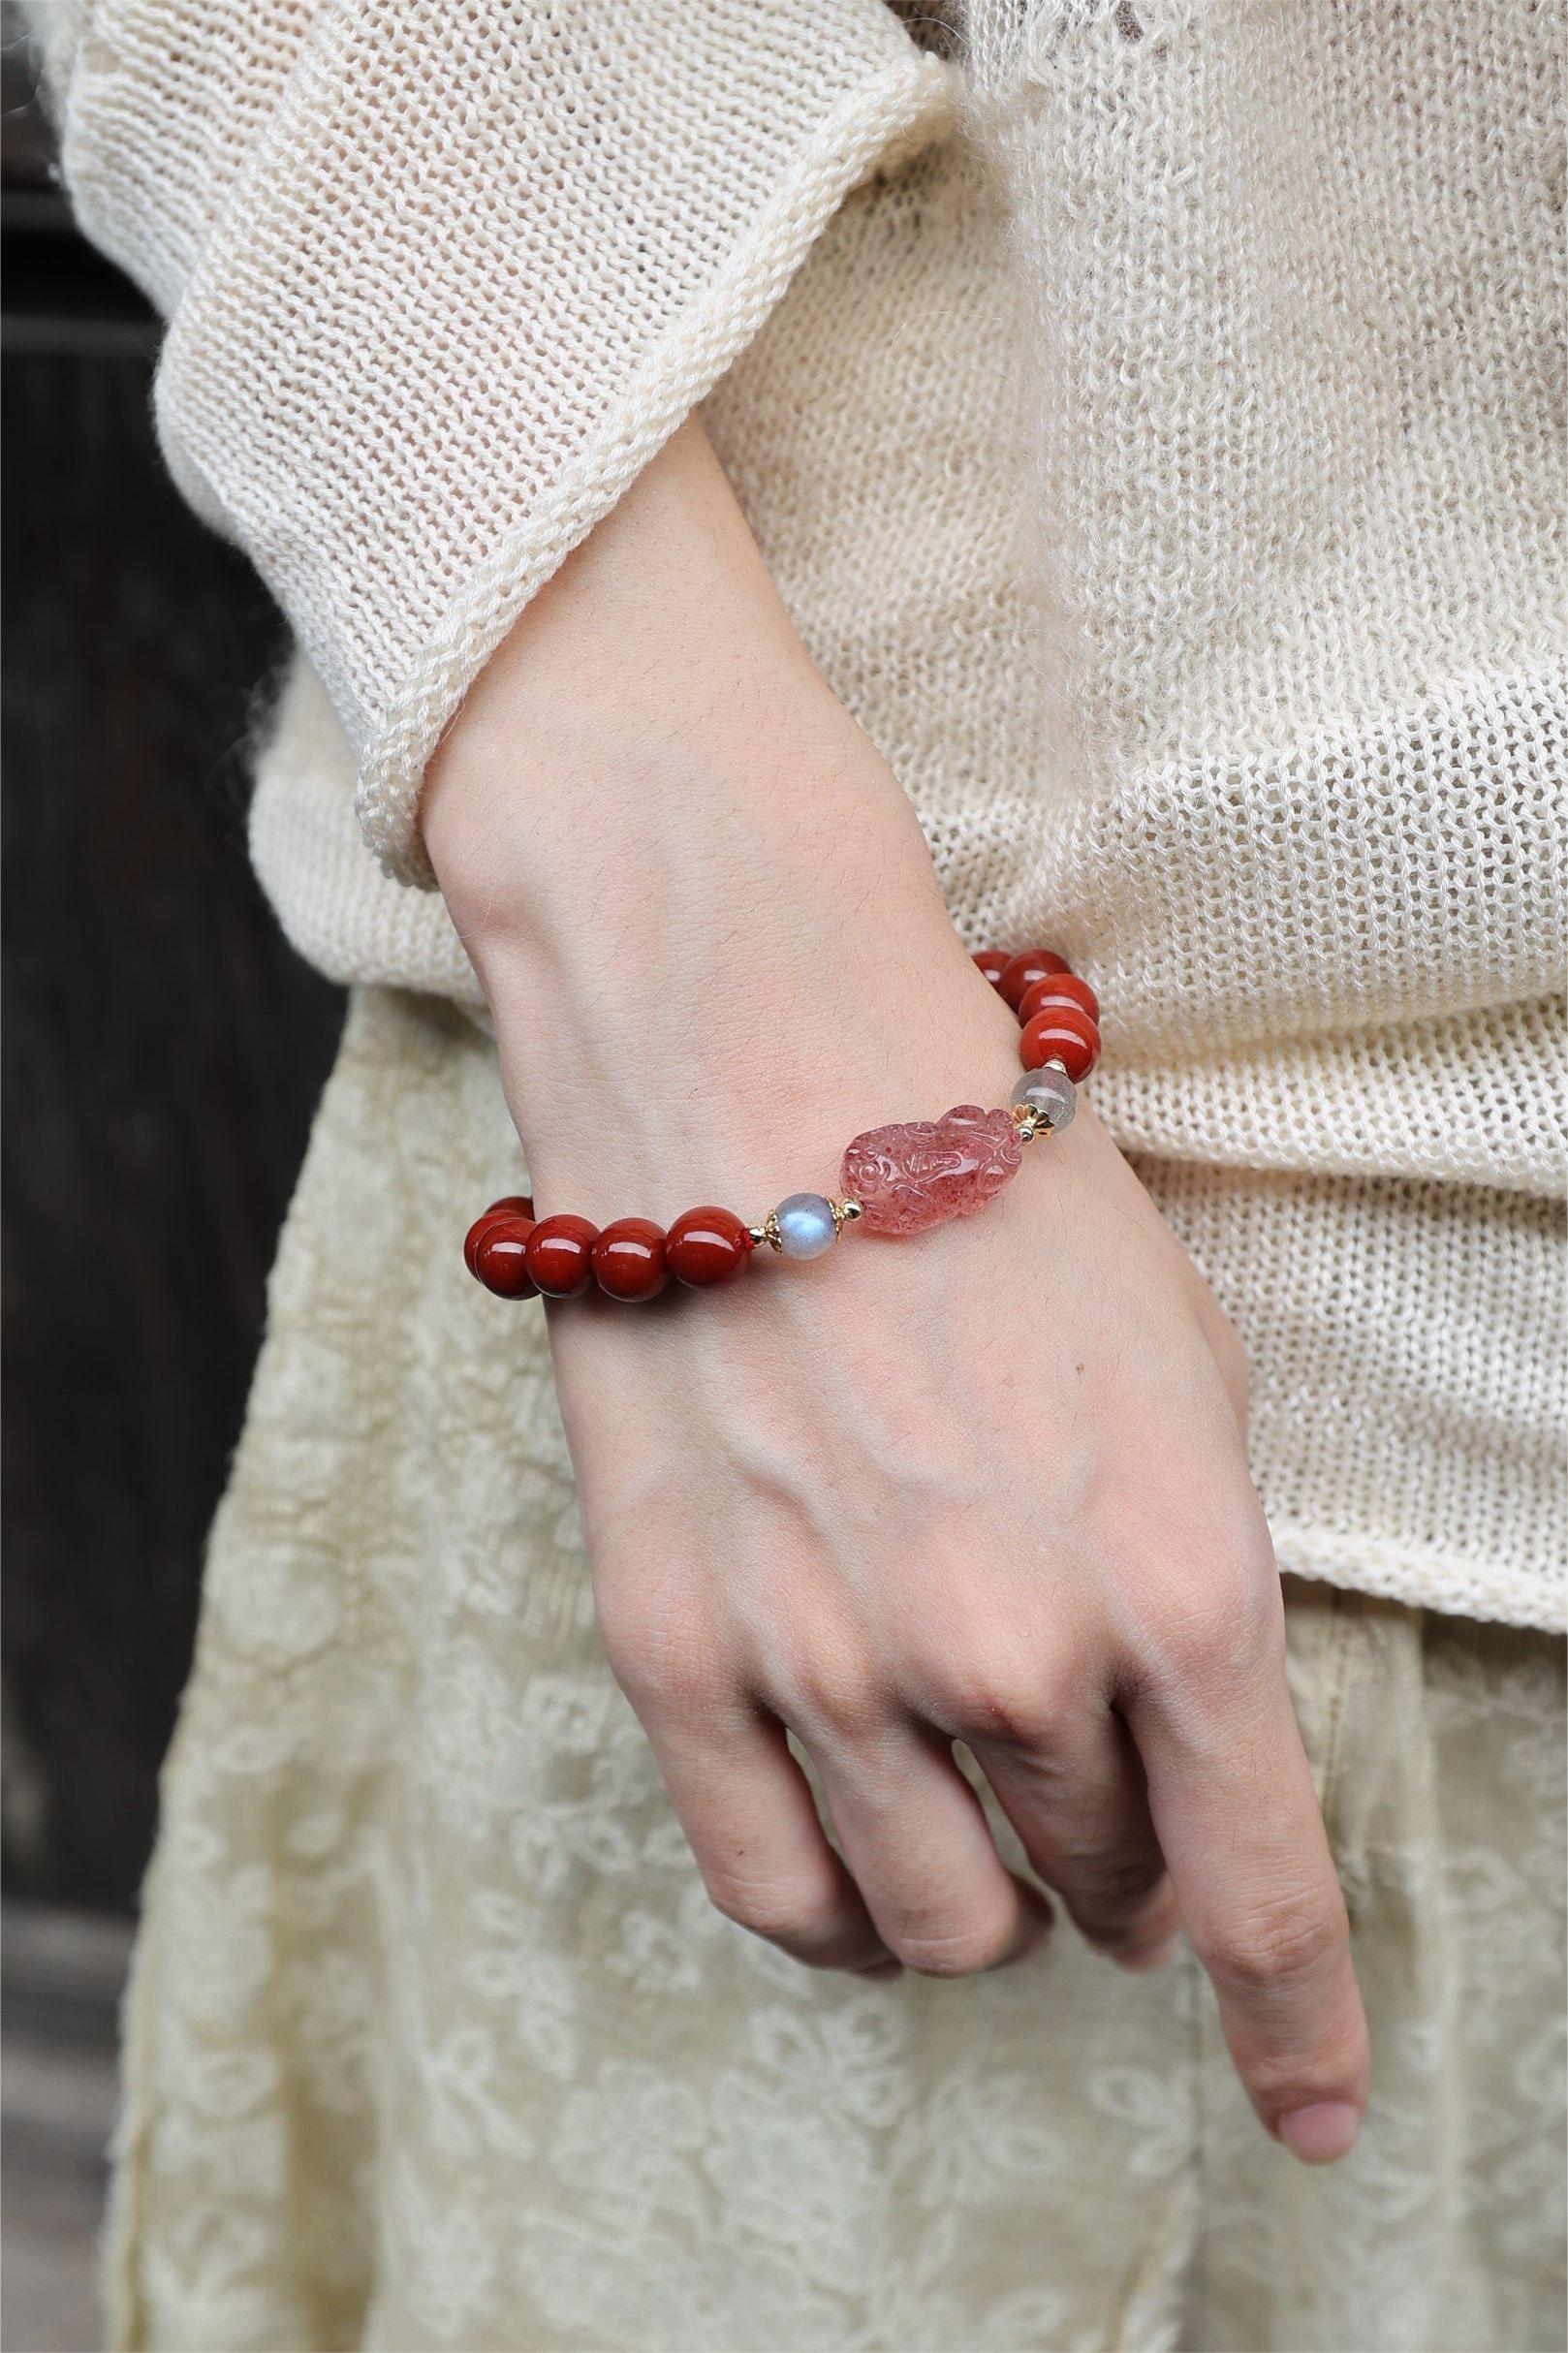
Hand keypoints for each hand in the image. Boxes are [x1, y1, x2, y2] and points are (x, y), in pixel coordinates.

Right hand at [423, 421, 1369, 2165]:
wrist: (761, 1059)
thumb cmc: (994, 1190)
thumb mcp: (1181, 1373)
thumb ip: (1196, 1596)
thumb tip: (1181, 1777)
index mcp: (1178, 1573)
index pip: (1261, 1888)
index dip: (1298, 2024)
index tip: (1311, 2105)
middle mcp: (1012, 1652)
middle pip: (1100, 1885)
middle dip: (1121, 1853)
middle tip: (1088, 1760)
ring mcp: (831, 1665)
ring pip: (945, 1923)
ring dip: (986, 1889)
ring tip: (970, 1794)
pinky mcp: (680, 1653)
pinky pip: (776, 1894)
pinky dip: (841, 1914)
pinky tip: (861, 1866)